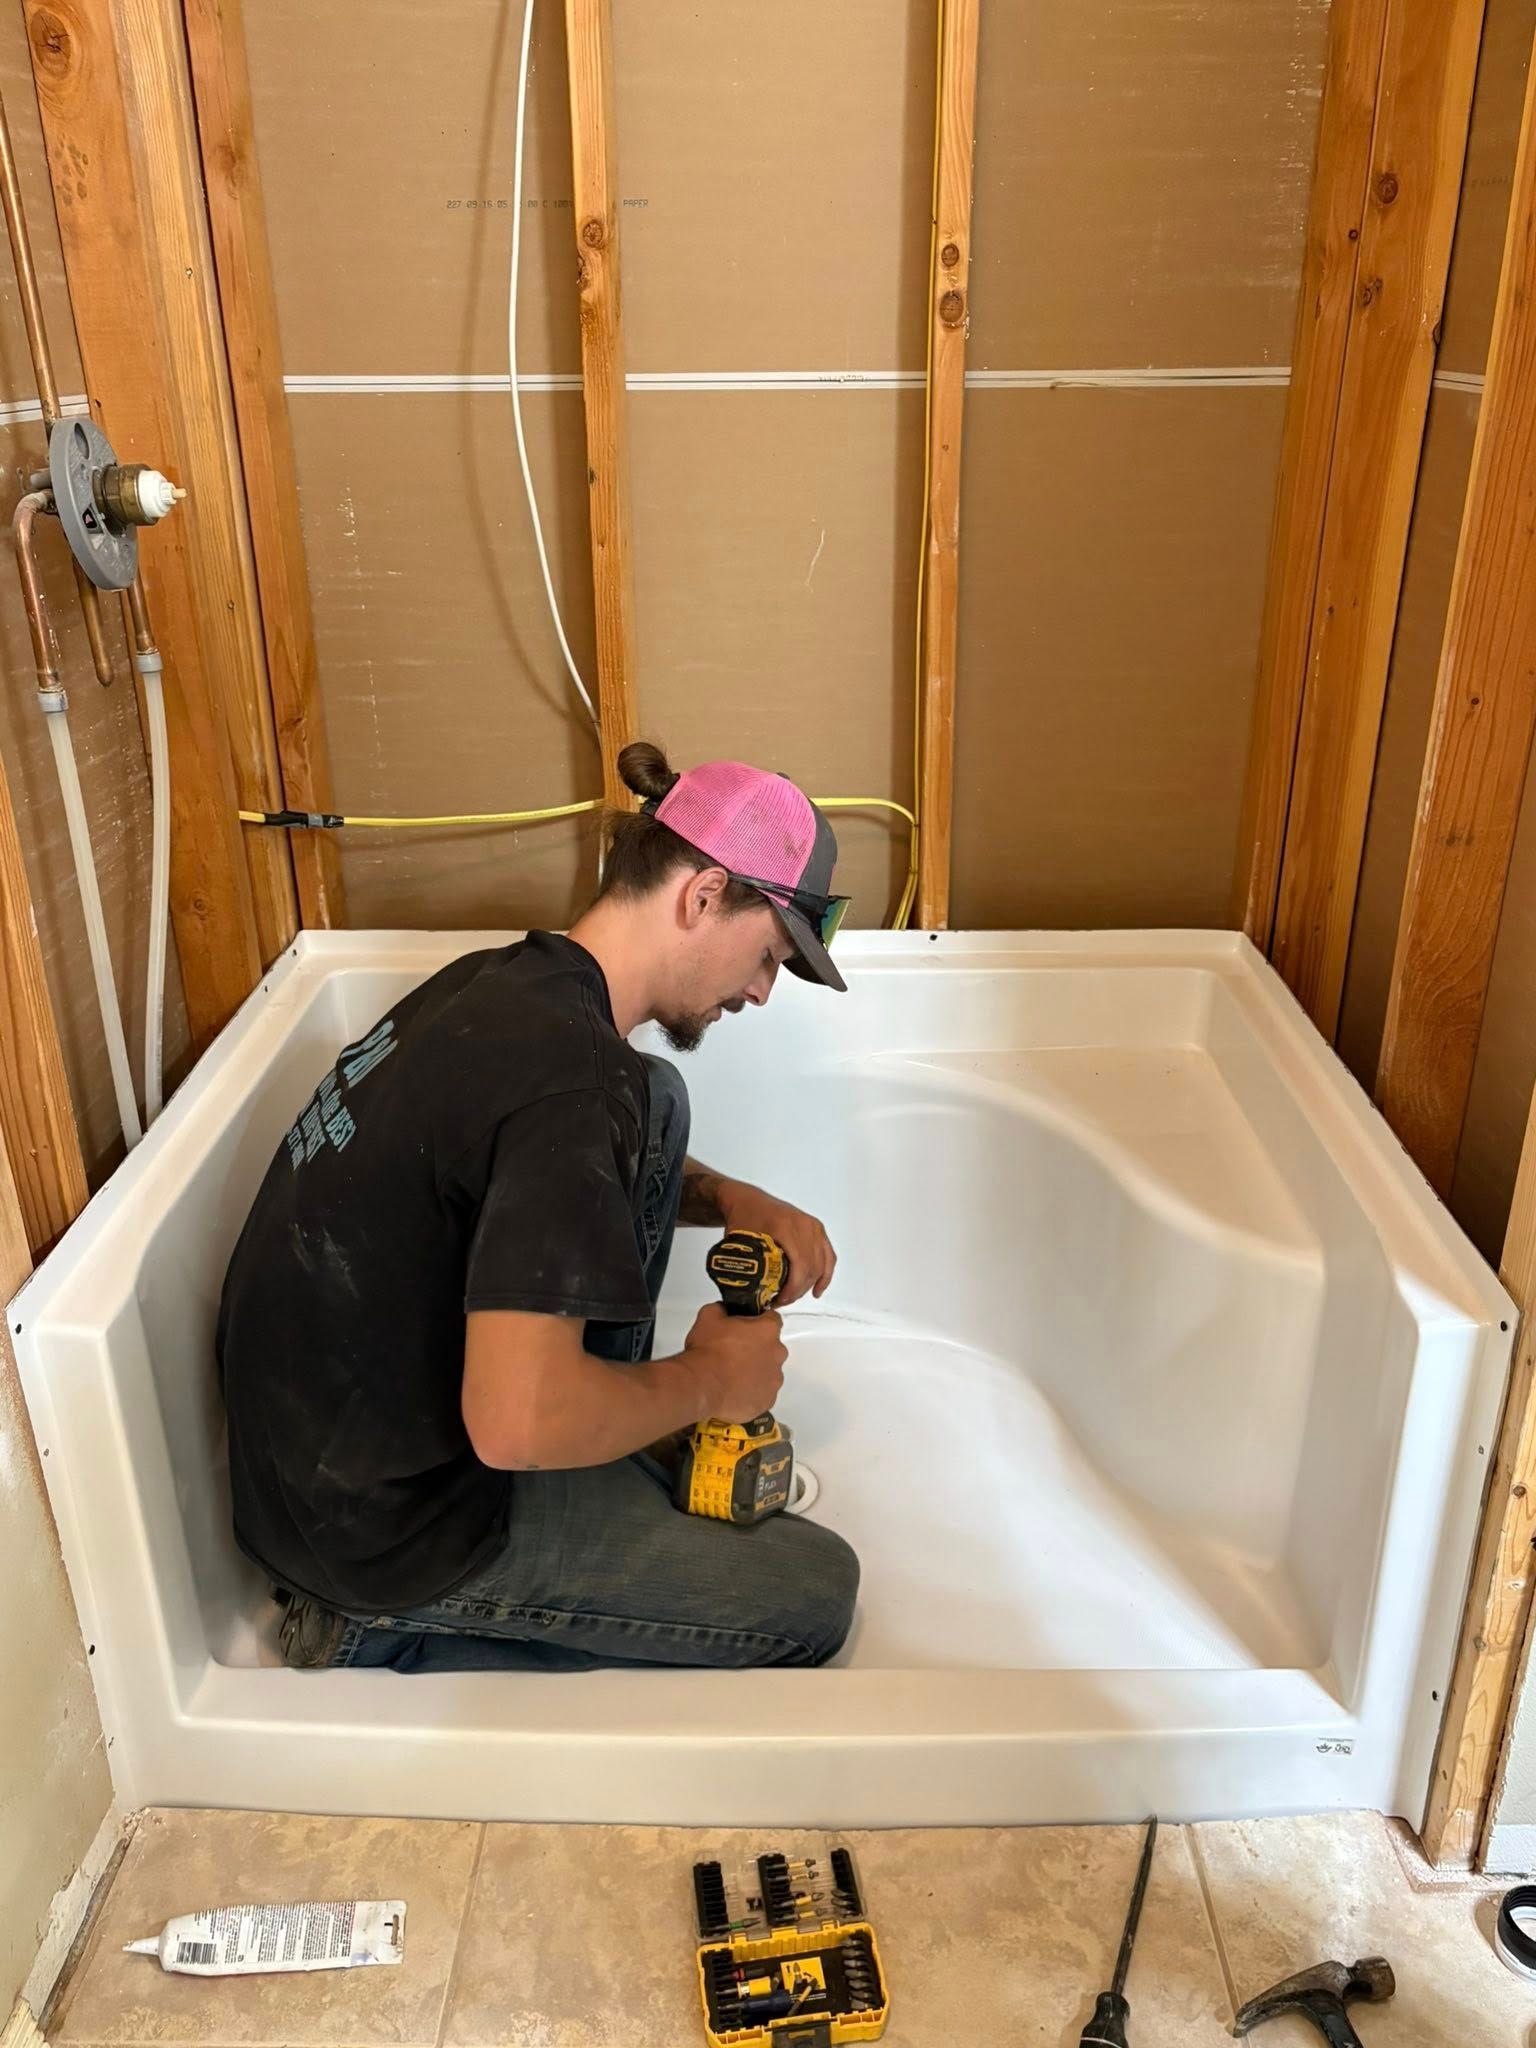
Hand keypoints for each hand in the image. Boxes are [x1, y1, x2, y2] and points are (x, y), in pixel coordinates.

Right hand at [683, 1302, 786, 1420]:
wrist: (702, 1385)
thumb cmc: (708, 1352)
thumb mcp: (708, 1317)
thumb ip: (721, 1309)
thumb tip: (722, 1310)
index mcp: (767, 1330)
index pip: (772, 1319)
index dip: (758, 1322)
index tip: (747, 1327)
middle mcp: (776, 1354)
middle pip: (772, 1347)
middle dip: (757, 1348)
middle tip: (735, 1351)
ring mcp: (774, 1379)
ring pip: (768, 1371)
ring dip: (755, 1371)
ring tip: (733, 1373)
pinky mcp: (767, 1400)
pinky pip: (763, 1393)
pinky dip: (752, 1391)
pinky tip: (735, 1389)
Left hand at [718, 1181, 836, 1306]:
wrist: (747, 1200)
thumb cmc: (743, 1217)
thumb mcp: (742, 1243)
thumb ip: (748, 1265)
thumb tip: (751, 1295)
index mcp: (786, 1227)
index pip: (800, 1267)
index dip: (792, 1289)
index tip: (779, 1299)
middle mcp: (804, 1225)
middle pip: (812, 1268)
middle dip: (798, 1290)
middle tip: (781, 1300)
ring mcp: (812, 1226)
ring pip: (821, 1264)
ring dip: (809, 1285)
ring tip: (793, 1296)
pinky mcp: (816, 1228)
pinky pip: (828, 1255)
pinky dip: (825, 1273)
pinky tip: (818, 1289)